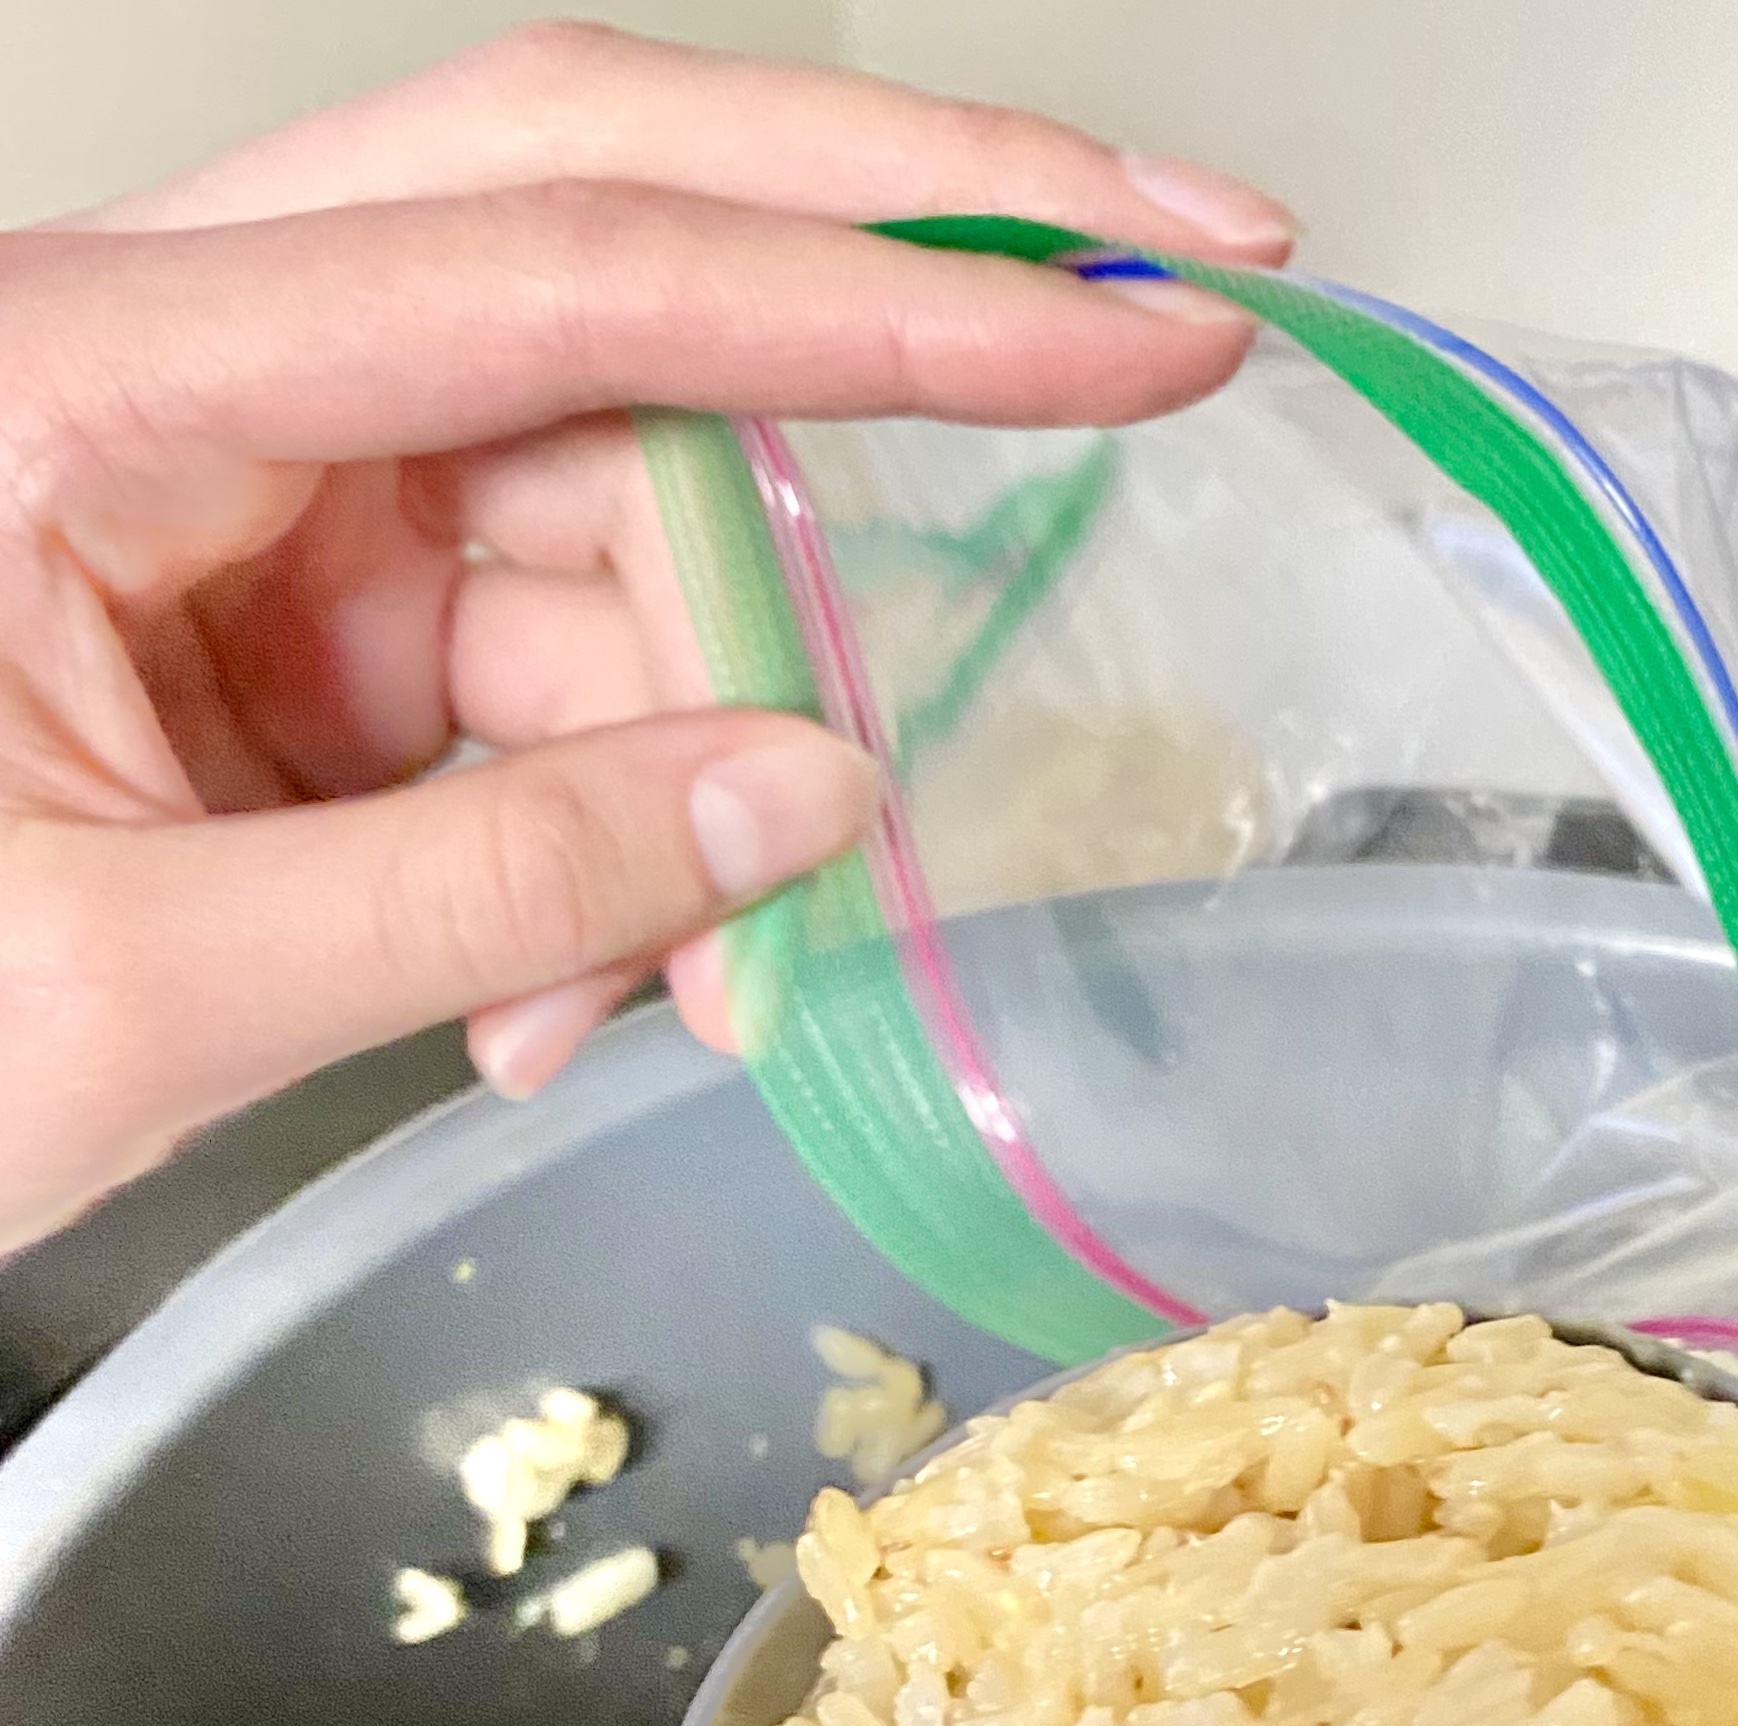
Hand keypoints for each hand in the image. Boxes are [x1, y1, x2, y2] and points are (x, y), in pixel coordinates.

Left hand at [0, 21, 1295, 1255]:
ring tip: (655, 1004)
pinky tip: (554, 999)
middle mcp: (184, 370)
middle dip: (891, 290)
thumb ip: (506, 889)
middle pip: (609, 232)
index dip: (888, 285)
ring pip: (614, 515)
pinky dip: (616, 836)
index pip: (566, 266)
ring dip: (710, 749)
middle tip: (1154, 323)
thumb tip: (814, 803)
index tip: (1136, 308)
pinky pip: (556, 669)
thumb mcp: (145, 991)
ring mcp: (249, 486)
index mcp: (74, 376)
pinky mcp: (297, 612)